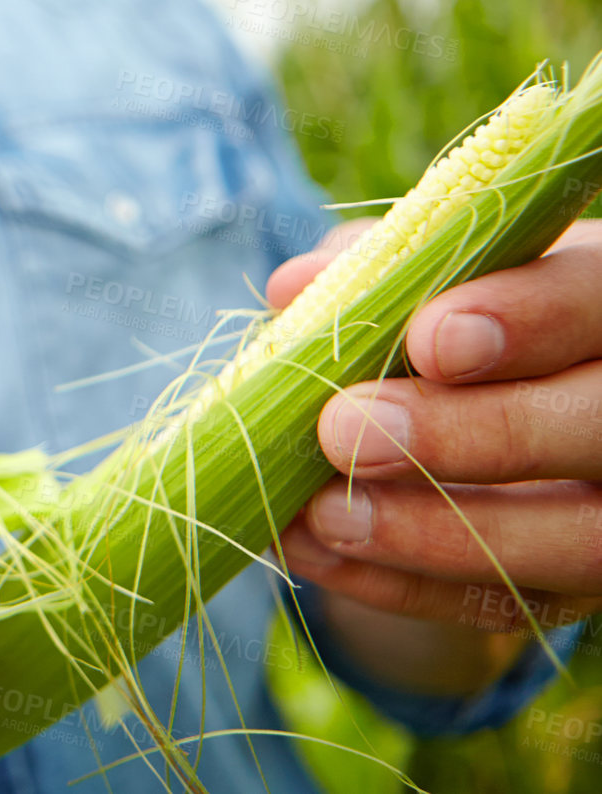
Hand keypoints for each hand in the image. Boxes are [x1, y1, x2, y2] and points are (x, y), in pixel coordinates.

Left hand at [270, 219, 601, 691]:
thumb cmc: (456, 305)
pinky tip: (313, 552)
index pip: (598, 298)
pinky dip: (404, 584)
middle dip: (476, 434)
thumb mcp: (434, 272)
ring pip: (576, 538)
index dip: (528, 319)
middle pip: (600, 427)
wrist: (489, 397)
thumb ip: (379, 266)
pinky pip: (512, 604)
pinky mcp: (580, 584)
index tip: (430, 339)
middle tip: (347, 430)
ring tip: (325, 511)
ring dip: (435, 531)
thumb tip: (298, 287)